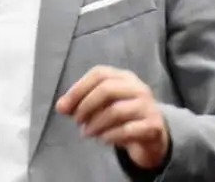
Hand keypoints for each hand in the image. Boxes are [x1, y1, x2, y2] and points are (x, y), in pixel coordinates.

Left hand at [55, 65, 169, 170]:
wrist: (154, 138)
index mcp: (124, 77)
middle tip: (76, 121)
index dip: (78, 89)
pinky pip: (128, 130)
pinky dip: (110, 136)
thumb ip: (81, 104)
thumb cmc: (123, 118)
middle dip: (86, 105)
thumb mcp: (102, 107)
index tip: (64, 107)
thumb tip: (60, 107)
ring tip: (86, 133)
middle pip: (107, 89)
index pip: (99, 74)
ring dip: (96, 123)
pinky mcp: (153, 126)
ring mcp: (147, 106)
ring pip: (116, 110)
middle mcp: (138, 88)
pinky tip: (103, 140)